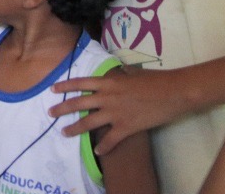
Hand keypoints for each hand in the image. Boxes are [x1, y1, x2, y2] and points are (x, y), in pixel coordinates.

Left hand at [49, 67, 182, 154]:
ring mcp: (116, 113)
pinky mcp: (127, 127)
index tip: (52, 89)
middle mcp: (107, 97)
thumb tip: (118, 72)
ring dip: (75, 128)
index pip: (80, 83)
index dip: (65, 86)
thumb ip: (121, 74)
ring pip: (88, 122)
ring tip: (64, 132)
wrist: (174, 93)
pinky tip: (97, 151)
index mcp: (109, 81)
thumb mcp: (133, 73)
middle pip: (78, 103)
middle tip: (50, 113)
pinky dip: (103, 147)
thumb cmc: (156, 80)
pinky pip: (111, 139)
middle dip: (62, 108)